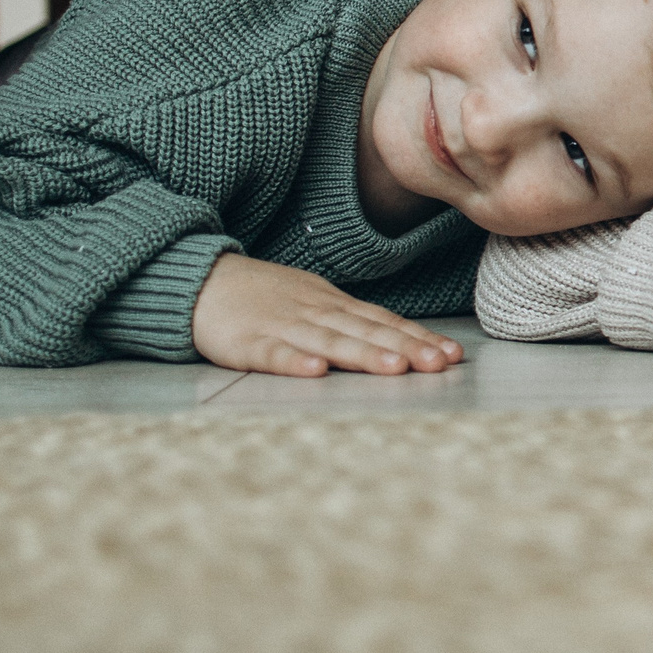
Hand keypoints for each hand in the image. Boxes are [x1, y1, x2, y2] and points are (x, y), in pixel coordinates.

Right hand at [191, 253, 463, 376]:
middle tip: (440, 364)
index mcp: (333, 304)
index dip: (418, 337)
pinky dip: (294, 361)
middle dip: (406, 348)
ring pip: (329, 341)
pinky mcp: (246, 342)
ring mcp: (282, 325)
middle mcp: (315, 312)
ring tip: (395, 369)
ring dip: (363, 355)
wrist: (201, 281)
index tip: (452, 354)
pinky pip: (273, 353)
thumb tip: (398, 341)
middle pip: (366, 332)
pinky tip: (315, 371)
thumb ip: (351, 322)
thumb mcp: (313, 302)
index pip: (383, 322)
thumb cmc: (262, 297)